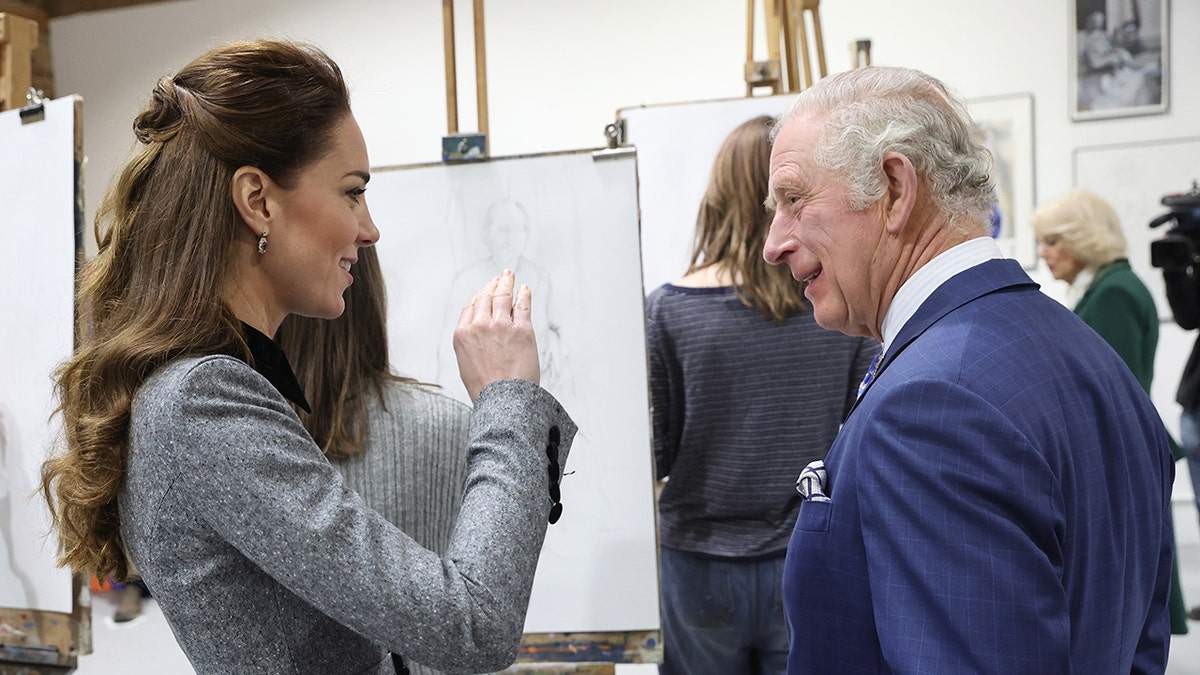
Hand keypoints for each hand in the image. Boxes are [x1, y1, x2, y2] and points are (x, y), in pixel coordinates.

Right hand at [454, 270, 539, 400]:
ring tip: (509, 276)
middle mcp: (479, 326)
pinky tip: (524, 290)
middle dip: (493, 285)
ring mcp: (501, 326)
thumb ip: (471, 342)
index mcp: (462, 334)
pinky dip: (524, 294)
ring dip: (506, 283)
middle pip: (486, 297)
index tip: (485, 290)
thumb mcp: (466, 363)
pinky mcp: (522, 330)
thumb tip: (479, 329)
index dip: (479, 295)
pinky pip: (523, 305)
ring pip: (503, 296)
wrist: (503, 401)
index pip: (471, 306)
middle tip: (500, 278)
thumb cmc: (486, 388)